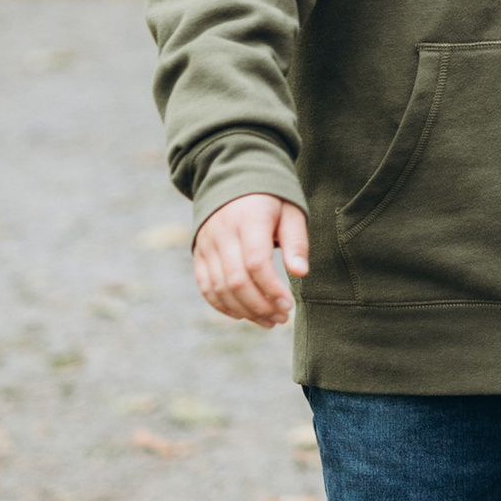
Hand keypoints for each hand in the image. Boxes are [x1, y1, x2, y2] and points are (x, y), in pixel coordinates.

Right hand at [193, 195, 309, 327]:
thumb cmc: (271, 199)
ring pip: (219, 288)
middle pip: (236, 280)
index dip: (272, 289)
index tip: (289, 305)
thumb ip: (296, 242)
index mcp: (248, 219)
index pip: (256, 262)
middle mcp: (222, 233)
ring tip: (268, 321)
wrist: (233, 179)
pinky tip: (244, 315)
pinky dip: (223, 306)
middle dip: (259, 306)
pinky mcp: (199, 254)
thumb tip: (301, 273)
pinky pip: (206, 287)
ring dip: (244, 311)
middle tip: (281, 318)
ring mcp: (207, 244)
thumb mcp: (291, 212)